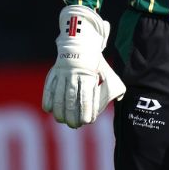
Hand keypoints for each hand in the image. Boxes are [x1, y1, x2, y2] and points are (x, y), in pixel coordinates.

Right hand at [42, 5, 126, 127]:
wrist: (81, 43)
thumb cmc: (97, 63)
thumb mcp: (108, 72)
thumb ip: (113, 86)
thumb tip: (120, 98)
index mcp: (89, 76)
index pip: (87, 96)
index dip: (86, 110)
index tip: (87, 121)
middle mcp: (75, 75)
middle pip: (72, 98)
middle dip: (72, 114)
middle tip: (74, 125)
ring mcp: (62, 74)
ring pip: (59, 94)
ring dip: (60, 110)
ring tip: (62, 121)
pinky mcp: (53, 72)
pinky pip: (49, 87)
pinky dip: (48, 98)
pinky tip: (49, 109)